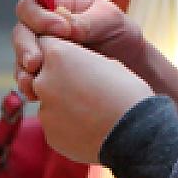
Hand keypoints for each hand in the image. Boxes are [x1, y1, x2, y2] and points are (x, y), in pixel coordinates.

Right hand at [13, 0, 147, 98]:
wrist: (131, 64)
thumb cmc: (120, 33)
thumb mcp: (110, 19)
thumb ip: (86, 21)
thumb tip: (65, 26)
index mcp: (58, 5)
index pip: (31, 6)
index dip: (39, 17)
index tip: (62, 30)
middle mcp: (45, 27)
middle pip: (21, 32)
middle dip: (25, 47)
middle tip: (36, 63)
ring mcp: (43, 51)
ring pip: (21, 58)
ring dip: (23, 70)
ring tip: (32, 83)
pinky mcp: (45, 73)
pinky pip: (28, 79)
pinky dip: (29, 87)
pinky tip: (35, 94)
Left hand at [32, 36, 152, 161]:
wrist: (135, 133)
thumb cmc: (127, 92)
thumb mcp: (107, 62)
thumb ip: (81, 61)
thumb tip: (74, 69)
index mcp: (58, 55)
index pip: (45, 43)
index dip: (61, 50)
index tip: (74, 59)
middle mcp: (43, 81)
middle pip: (41, 73)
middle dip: (58, 77)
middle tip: (85, 86)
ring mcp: (44, 110)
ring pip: (49, 101)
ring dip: (63, 102)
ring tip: (92, 110)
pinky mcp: (49, 134)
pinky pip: (56, 123)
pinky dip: (68, 124)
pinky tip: (90, 126)